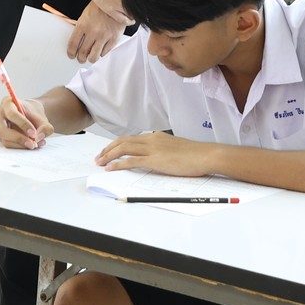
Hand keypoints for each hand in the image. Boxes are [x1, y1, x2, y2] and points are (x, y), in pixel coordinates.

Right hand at [0, 94, 52, 149]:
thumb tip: (39, 138)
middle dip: (18, 138)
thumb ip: (45, 127)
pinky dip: (19, 146)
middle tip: (32, 144)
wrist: (30, 114)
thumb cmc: (33, 113)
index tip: (33, 133)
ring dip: (20, 144)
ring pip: (4, 139)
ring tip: (34, 145)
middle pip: (2, 129)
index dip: (22, 124)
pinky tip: (29, 145)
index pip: (11, 114)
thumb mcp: (42, 117)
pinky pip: (7, 144)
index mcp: (7, 102)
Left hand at [67, 4, 125, 62]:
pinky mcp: (114, 39)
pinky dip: (102, 53)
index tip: (71, 55)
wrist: (116, 1)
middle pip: (83, 53)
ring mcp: (104, 36)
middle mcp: (93, 31)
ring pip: (94, 56)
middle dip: (80, 58)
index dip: (71, 53)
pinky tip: (101, 50)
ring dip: (91, 59)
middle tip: (81, 58)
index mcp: (83, 25)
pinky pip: (105, 53)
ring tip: (91, 57)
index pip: (73, 44)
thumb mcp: (85, 15)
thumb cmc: (100, 8)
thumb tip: (77, 43)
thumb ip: (81, 29)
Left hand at [97, 132, 216, 177]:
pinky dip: (118, 164)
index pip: (131, 138)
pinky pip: (131, 161)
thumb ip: (164, 150)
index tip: (109, 151)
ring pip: (124, 149)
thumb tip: (157, 158)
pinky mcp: (154, 160)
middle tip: (99, 156)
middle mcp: (152, 139)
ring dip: (109, 155)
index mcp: (156, 136)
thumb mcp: (176, 148)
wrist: (205, 155)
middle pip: (123, 141)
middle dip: (108, 149)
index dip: (117, 144)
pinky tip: (110, 168)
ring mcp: (152, 149)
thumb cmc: (195, 154)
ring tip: (100, 162)